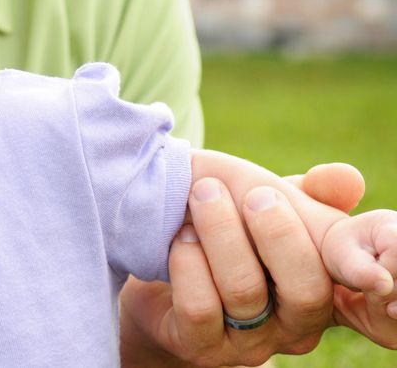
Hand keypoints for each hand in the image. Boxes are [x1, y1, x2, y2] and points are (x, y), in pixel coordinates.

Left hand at [119, 163, 364, 366]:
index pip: (365, 281)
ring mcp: (251, 342)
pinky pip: (201, 307)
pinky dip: (188, 262)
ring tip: (201, 197)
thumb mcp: (264, 201)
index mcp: (327, 282)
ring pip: (246, 291)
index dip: (372, 266)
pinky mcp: (203, 348)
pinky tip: (180, 238)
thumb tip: (346, 178)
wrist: (156, 257)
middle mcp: (298, 322)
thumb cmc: (225, 229)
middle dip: (279, 233)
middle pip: (308, 288)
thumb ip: (305, 193)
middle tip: (254, 193)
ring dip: (220, 233)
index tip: (373, 264)